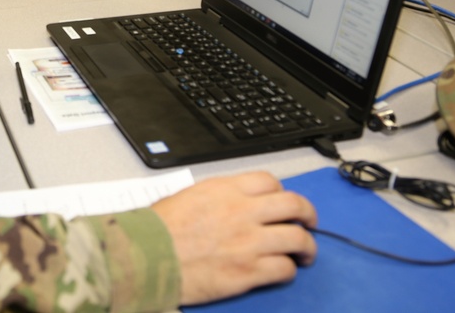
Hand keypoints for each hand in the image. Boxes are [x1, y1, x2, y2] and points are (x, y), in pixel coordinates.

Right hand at [151, 171, 316, 305]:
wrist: (146, 256)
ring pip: (298, 238)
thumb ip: (218, 196)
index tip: (283, 203)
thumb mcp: (188, 196)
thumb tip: (233, 202)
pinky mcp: (248, 271)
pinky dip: (289, 270)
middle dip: (308, 214)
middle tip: (309, 223)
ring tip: (305, 253)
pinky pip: (284, 268)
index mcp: (225, 190)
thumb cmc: (158, 229)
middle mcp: (242, 212)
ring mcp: (248, 242)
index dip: (282, 192)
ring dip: (307, 246)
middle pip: (293, 205)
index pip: (270, 182)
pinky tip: (283, 270)